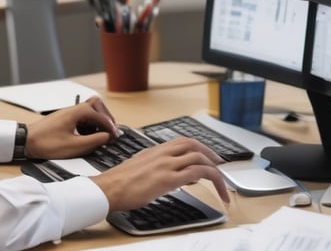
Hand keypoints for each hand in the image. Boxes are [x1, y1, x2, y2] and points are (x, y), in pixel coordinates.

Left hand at [25, 96, 118, 159]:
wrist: (26, 142)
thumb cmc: (47, 144)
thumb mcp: (74, 146)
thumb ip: (94, 141)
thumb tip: (108, 137)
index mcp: (76, 113)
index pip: (99, 115)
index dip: (110, 126)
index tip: (115, 136)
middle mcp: (72, 109)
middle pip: (95, 104)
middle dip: (105, 117)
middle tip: (111, 130)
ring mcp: (67, 113)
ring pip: (89, 109)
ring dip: (97, 120)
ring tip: (100, 134)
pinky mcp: (64, 119)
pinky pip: (81, 116)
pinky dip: (89, 124)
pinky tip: (87, 136)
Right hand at [90, 137, 229, 211]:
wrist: (108, 189)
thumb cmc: (118, 183)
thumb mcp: (138, 167)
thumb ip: (154, 167)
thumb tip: (167, 173)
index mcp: (154, 150)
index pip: (182, 142)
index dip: (199, 147)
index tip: (206, 156)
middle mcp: (162, 153)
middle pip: (194, 144)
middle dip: (210, 154)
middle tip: (219, 165)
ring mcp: (166, 164)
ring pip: (199, 158)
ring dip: (215, 169)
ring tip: (222, 183)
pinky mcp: (168, 179)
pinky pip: (197, 173)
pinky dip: (211, 178)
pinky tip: (215, 188)